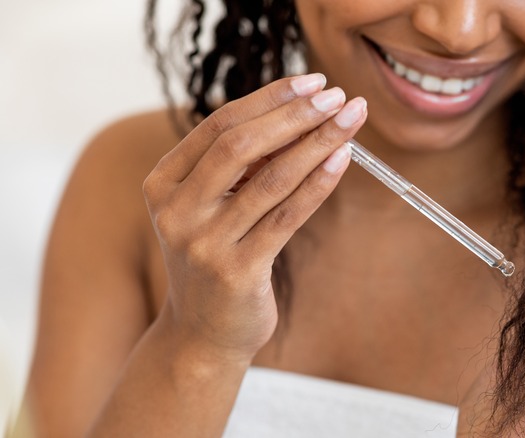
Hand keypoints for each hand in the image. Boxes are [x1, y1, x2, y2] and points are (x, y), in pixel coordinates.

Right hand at [142, 73, 366, 362]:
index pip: (219, 124)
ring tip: (352, 120)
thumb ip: (238, 166)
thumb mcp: (211, 207)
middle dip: (295, 115)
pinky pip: (287, 216)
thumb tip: (299, 114)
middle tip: (338, 96)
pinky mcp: (237, 271)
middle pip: (241, 145)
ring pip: (270, 178)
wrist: (202, 334)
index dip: (270, 99)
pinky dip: (319, 183)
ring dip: (317, 142)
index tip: (312, 82)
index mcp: (164, 183)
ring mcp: (203, 243)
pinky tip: (343, 159)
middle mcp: (177, 210)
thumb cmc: (215, 259)